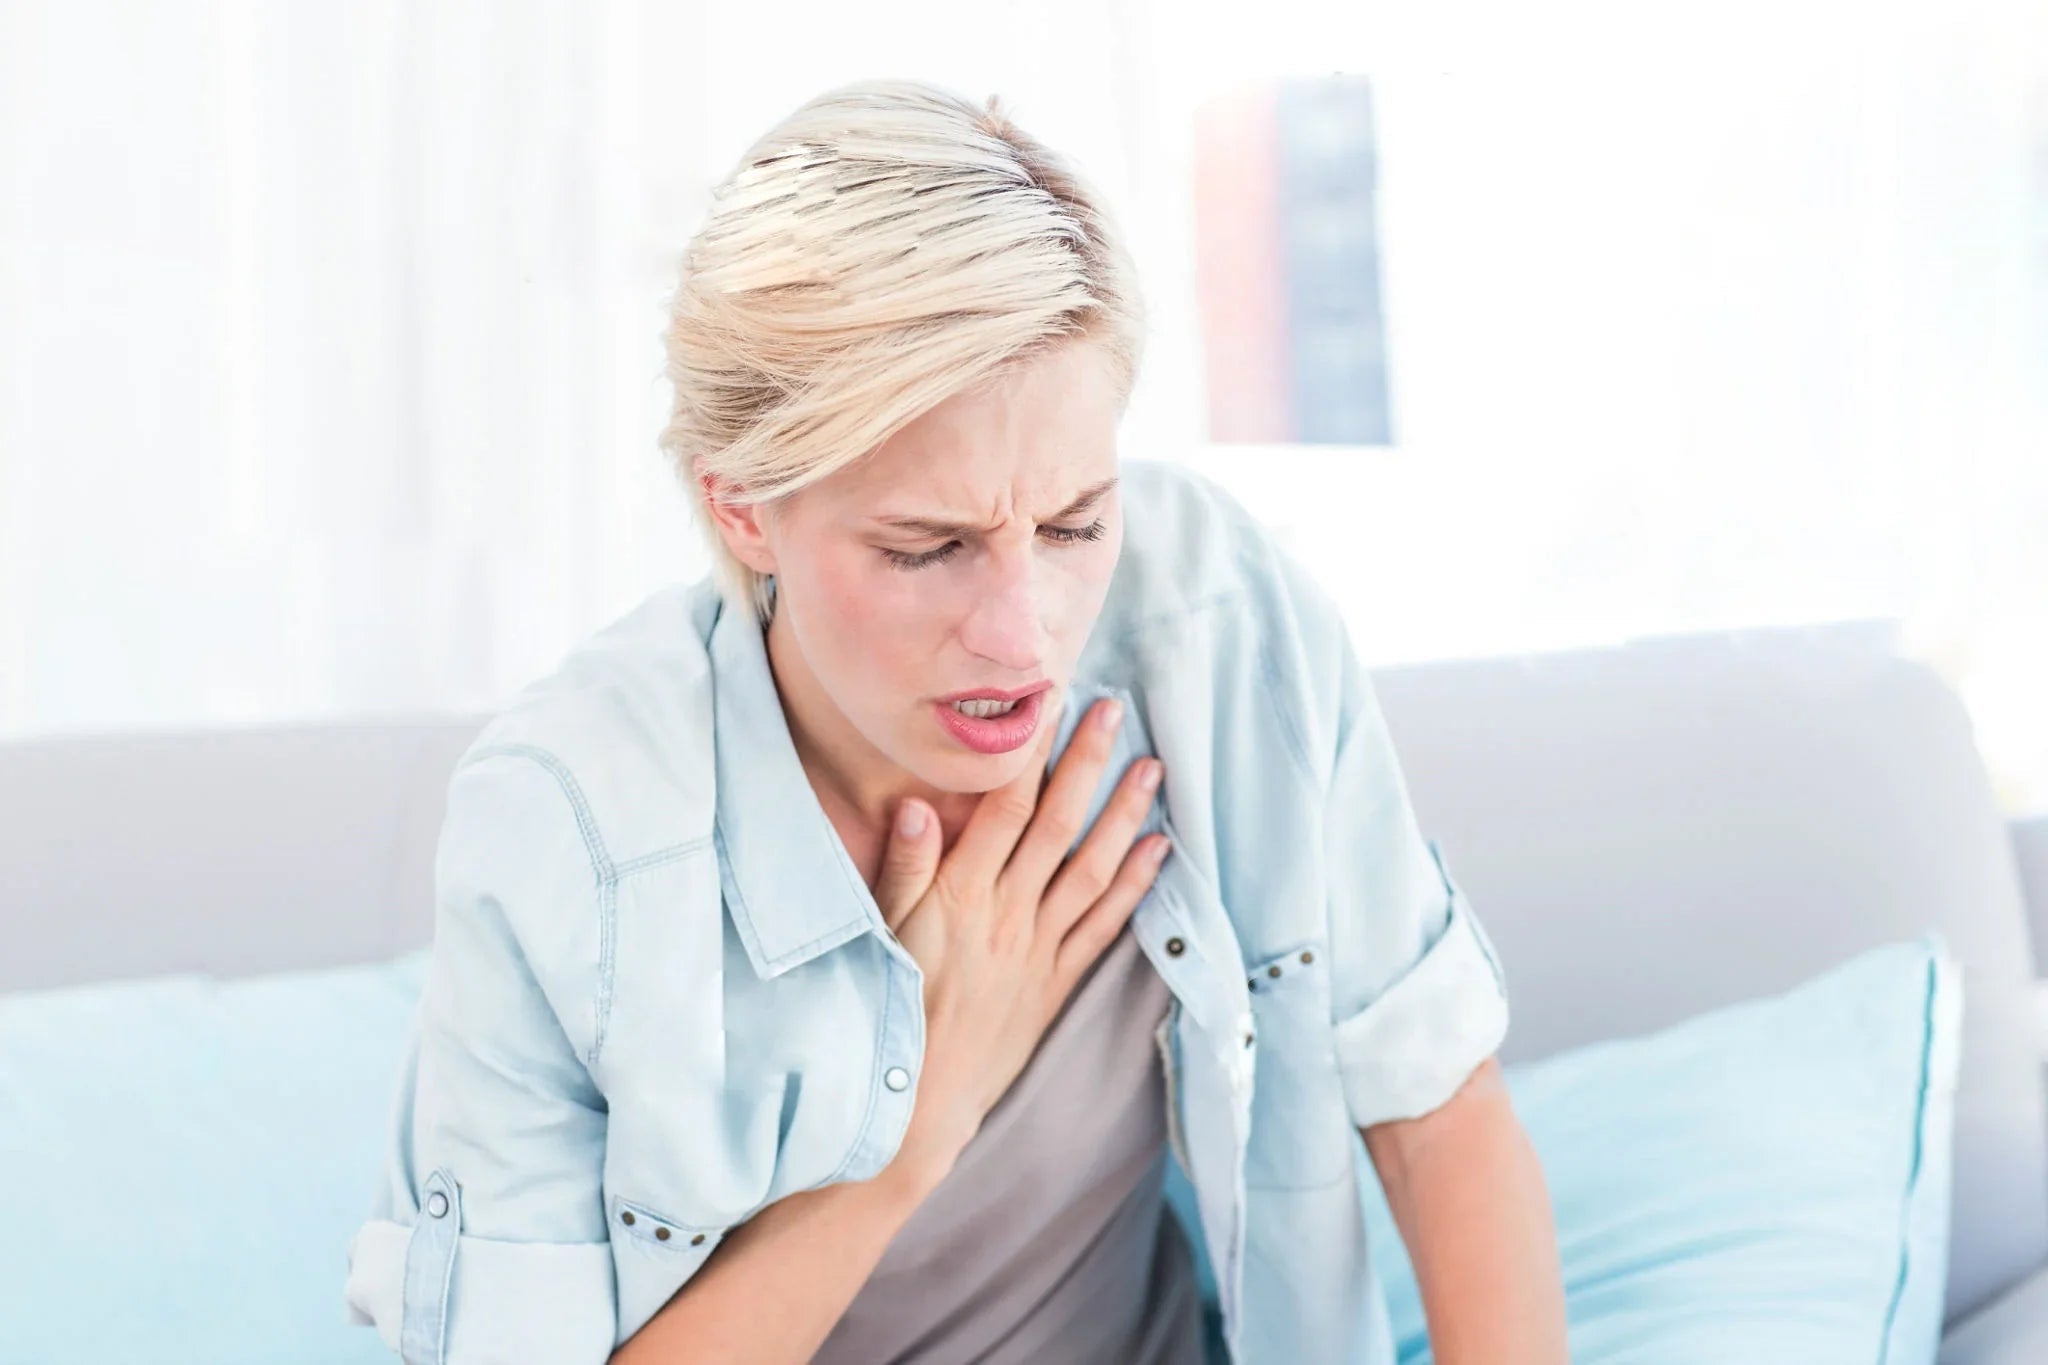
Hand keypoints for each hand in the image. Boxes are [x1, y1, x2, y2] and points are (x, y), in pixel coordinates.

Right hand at [873, 691, 1170, 1191]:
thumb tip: (918, 805)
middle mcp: (1006, 915)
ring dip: (1123, 816)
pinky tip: (1158, 851)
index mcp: (959, 896)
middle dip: (1088, 765)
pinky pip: (1103, 926)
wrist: (920, 1103)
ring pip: (1090, 869)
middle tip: (1116, 713)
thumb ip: (902, 869)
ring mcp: (1037, 949)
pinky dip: (1133, 886)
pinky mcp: (1056, 982)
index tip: (1049, 707)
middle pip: (1056, 826)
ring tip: (1153, 770)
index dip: (1030, 756)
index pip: (1003, 810)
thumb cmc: (889, 1013)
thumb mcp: (879, 936)